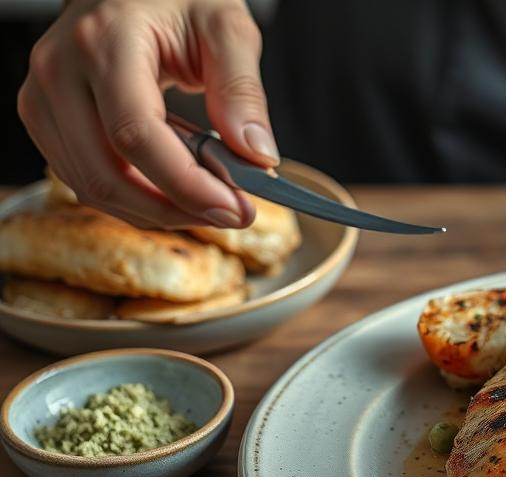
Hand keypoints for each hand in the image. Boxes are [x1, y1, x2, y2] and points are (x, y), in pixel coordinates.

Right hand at [17, 0, 276, 228]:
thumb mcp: (225, 28)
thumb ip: (242, 91)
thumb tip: (257, 155)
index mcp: (103, 41)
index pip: (136, 134)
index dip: (186, 184)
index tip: (235, 208)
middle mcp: (60, 70)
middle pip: (107, 173)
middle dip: (175, 209)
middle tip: (231, 214)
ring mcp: (42, 96)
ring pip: (91, 186)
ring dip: (155, 210)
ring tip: (208, 200)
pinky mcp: (45, 117)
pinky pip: (84, 179)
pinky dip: (133, 197)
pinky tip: (173, 188)